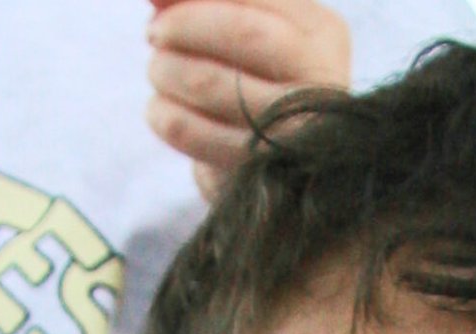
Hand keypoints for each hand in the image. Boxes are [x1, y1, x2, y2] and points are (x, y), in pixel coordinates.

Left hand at [146, 0, 350, 197]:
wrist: (276, 173)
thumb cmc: (257, 83)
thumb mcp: (247, 30)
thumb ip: (206, 3)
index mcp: (321, 34)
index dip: (195, 1)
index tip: (156, 3)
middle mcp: (320, 82)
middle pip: (242, 32)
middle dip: (183, 26)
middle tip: (155, 34)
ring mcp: (295, 134)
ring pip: (209, 81)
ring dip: (166, 70)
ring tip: (159, 72)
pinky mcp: (259, 174)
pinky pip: (194, 132)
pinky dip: (164, 114)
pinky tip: (163, 110)